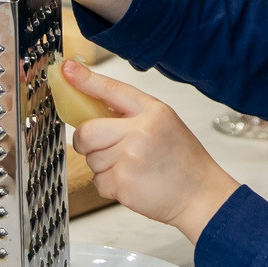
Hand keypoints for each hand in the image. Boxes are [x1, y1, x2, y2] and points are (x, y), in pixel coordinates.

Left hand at [63, 61, 240, 244]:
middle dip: (87, 142)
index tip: (67, 71)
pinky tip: (132, 182)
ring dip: (104, 166)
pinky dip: (109, 185)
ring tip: (132, 168)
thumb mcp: (165, 124)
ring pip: (90, 158)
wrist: (200, 195)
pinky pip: (97, 181)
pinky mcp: (122, 182)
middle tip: (106, 148)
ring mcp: (129, 157)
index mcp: (152, 111)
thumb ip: (132, 115)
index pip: (112, 90)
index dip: (86, 80)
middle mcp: (140, 131)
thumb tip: (93, 111)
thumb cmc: (183, 161)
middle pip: (86, 131)